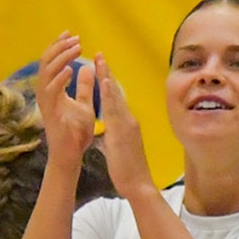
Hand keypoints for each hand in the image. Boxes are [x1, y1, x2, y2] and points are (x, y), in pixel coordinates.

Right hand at [35, 34, 96, 160]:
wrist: (72, 156)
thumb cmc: (76, 133)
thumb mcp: (84, 104)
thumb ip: (84, 87)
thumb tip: (87, 67)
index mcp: (53, 90)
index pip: (51, 62)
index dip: (59, 46)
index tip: (71, 34)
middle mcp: (46, 94)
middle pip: (46, 62)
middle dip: (59, 47)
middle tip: (75, 38)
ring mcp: (46, 103)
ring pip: (47, 73)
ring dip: (61, 59)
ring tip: (75, 49)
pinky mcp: (50, 114)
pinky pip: (51, 92)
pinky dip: (60, 79)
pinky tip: (70, 70)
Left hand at [93, 55, 154, 198]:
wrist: (139, 184)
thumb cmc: (128, 170)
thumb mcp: (116, 150)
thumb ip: (110, 139)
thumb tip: (103, 136)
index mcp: (126, 124)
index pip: (115, 99)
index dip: (107, 82)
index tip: (101, 67)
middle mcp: (128, 120)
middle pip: (116, 92)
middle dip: (107, 72)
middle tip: (99, 54)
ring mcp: (127, 124)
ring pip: (115, 96)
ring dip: (107, 77)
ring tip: (100, 60)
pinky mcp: (124, 131)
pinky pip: (114, 109)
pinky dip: (108, 94)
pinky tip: (102, 81)